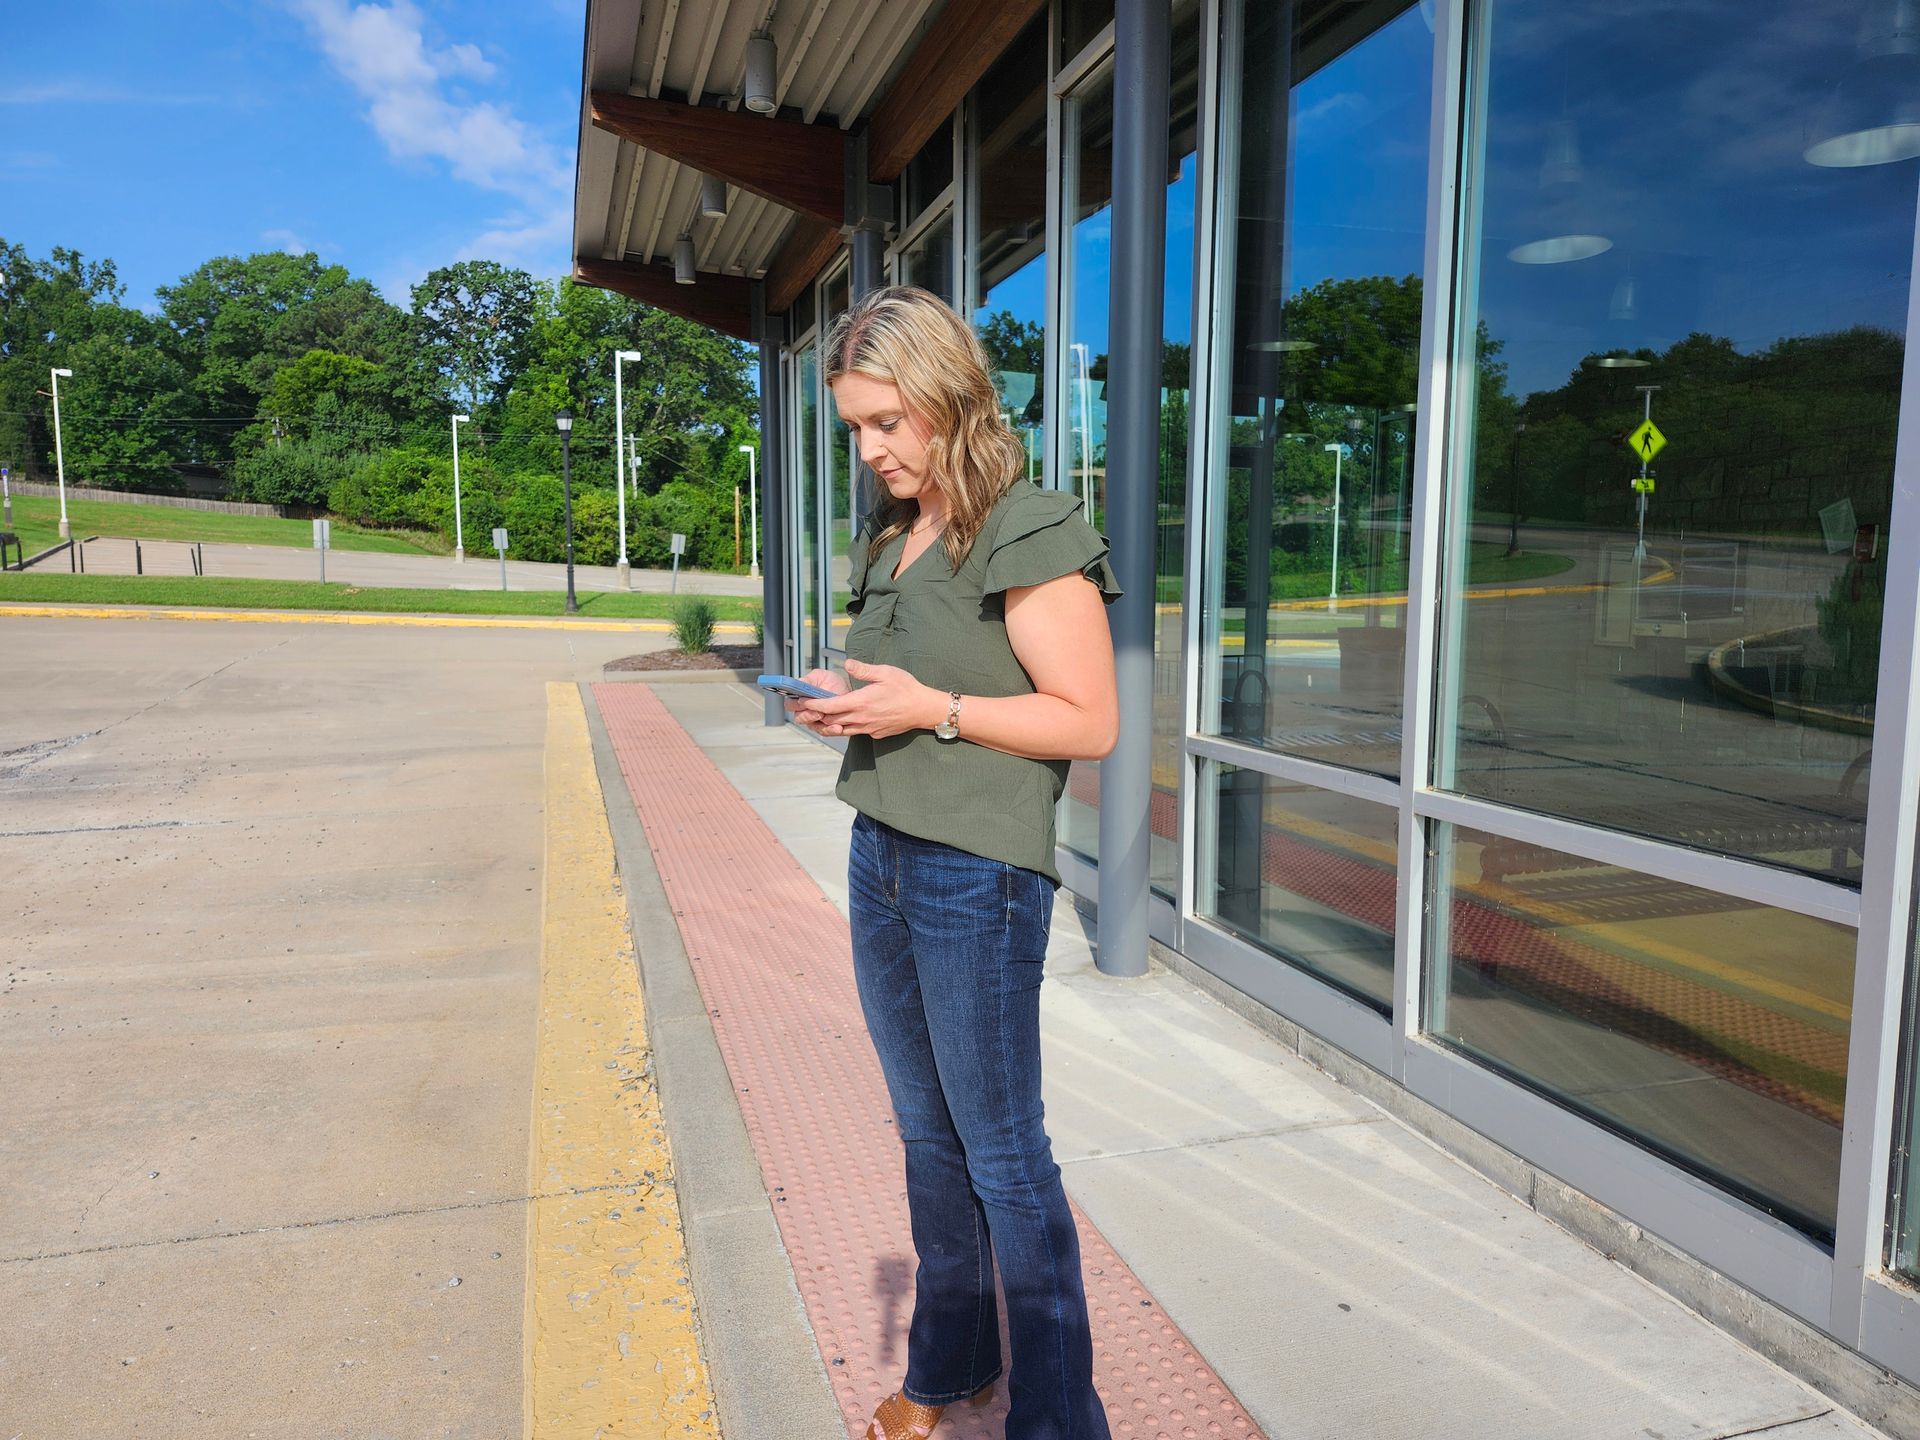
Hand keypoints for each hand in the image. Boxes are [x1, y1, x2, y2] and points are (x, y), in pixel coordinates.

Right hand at [786, 668, 848, 732]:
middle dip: (808, 715)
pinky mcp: (825, 727)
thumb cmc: (831, 683)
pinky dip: (831, 730)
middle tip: (818, 711)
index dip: (794, 704)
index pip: (790, 704)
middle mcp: (804, 711)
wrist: (848, 692)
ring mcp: (813, 720)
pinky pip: (825, 732)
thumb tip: (800, 684)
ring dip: (820, 724)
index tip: (802, 701)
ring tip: (829, 718)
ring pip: (812, 726)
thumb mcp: (820, 676)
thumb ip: (808, 681)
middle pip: (799, 717)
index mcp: (799, 697)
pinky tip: (837, 728)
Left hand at [808, 658, 941, 739]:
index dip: (813, 704)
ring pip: (841, 729)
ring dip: (827, 723)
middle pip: (831, 720)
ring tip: (817, 716)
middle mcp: (861, 718)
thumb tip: (846, 663)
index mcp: (861, 702)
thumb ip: (863, 669)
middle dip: (815, 714)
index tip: (802, 701)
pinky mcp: (875, 734)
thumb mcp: (885, 672)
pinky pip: (854, 732)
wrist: (923, 709)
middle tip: (803, 708)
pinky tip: (842, 721)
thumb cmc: (906, 688)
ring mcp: (868, 729)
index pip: (830, 706)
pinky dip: (843, 727)